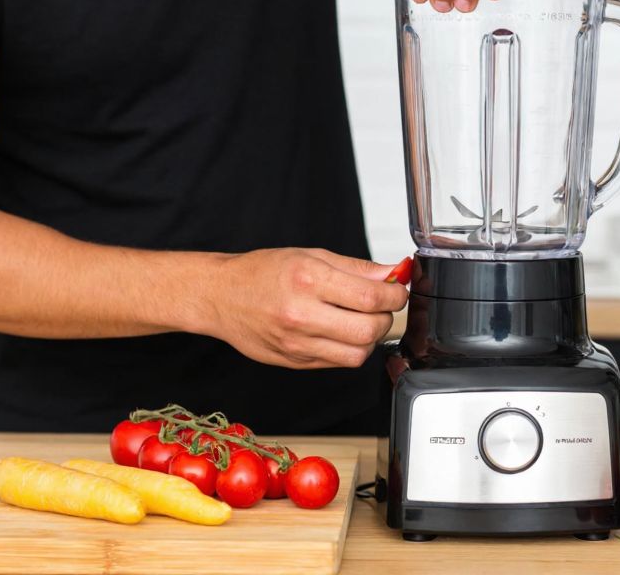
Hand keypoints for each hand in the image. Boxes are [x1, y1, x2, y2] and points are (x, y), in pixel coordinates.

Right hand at [204, 248, 408, 368]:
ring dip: (371, 338)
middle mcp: (302, 314)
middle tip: (382, 305)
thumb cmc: (261, 273)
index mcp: (308, 280)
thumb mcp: (310, 256)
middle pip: (370, 330)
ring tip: (362, 320)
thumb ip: (355, 268)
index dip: (396, 295)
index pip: (372, 297)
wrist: (221, 297)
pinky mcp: (296, 362)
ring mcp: (298, 343)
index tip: (397, 289)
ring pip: (358, 354)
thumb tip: (391, 274)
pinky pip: (339, 363)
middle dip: (387, 317)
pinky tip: (342, 332)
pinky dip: (350, 349)